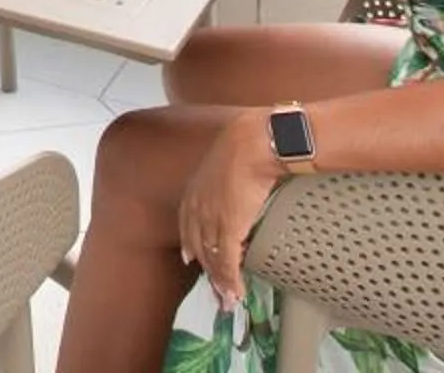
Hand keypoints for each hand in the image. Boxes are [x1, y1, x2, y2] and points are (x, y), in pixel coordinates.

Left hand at [176, 110, 284, 308]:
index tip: (194, 260)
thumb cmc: (247, 144)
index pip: (189, 226)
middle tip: (216, 292)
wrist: (254, 142)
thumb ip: (229, 175)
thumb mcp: (228, 160)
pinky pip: (227, 262)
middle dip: (208, 272)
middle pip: (199, 248)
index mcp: (195, 191)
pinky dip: (231, 280)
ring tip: (228, 300)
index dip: (193, 245)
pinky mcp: (229, 228)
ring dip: (221, 283)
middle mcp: (198, 207)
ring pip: (212, 259)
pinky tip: (236, 292)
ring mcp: (212, 219)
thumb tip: (244, 176)